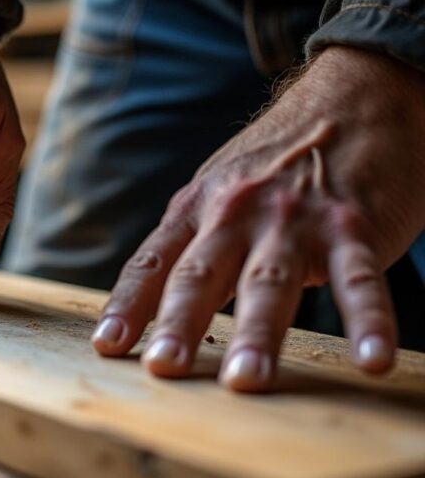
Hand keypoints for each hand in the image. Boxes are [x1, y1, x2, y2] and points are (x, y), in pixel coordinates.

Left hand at [91, 46, 424, 390]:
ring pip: (270, 283)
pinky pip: (360, 279)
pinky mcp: (354, 226)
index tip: (106, 348)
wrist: (353, 97)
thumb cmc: (274, 163)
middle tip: (163, 369)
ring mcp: (294, 220)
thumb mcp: (217, 192)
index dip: (127, 306)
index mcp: (197, 210)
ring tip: (245, 381)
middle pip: (200, 276)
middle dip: (179, 325)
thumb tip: (147, 310)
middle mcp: (236, 214)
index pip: (152, 263)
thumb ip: (189, 247)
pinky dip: (367, 320)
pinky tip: (370, 359)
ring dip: (258, 334)